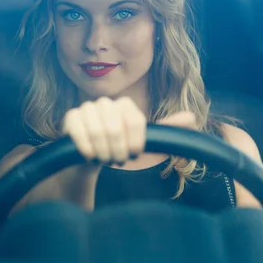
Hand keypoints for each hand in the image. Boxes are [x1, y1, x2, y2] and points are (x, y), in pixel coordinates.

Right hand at [61, 97, 195, 164]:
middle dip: (117, 150)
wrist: (92, 159)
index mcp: (126, 106)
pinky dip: (87, 148)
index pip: (135, 121)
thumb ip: (167, 130)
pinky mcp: (70, 117)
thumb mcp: (146, 144)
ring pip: (97, 130)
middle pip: (115, 127)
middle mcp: (106, 103)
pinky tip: (90, 156)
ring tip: (104, 158)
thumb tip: (192, 117)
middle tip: (117, 160)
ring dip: (103, 152)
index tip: (134, 154)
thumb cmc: (121, 150)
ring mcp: (86, 108)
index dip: (135, 142)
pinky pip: (79, 131)